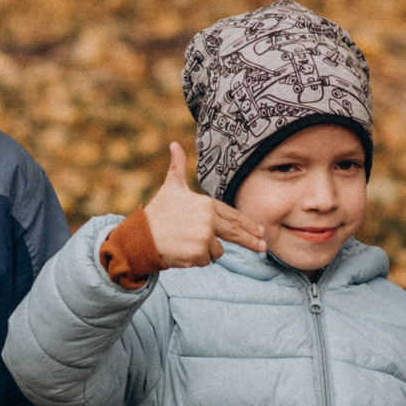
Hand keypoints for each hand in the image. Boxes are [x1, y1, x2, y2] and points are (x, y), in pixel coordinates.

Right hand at [143, 142, 263, 267]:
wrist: (142, 236)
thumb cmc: (158, 211)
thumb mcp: (171, 187)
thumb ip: (178, 167)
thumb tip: (174, 144)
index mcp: (206, 204)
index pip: (233, 216)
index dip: (249, 224)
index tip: (261, 231)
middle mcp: (208, 220)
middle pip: (235, 233)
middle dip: (251, 241)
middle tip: (263, 247)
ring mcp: (204, 238)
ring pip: (217, 251)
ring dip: (206, 250)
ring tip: (187, 242)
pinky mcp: (198, 254)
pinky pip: (207, 261)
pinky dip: (197, 260)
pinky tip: (183, 251)